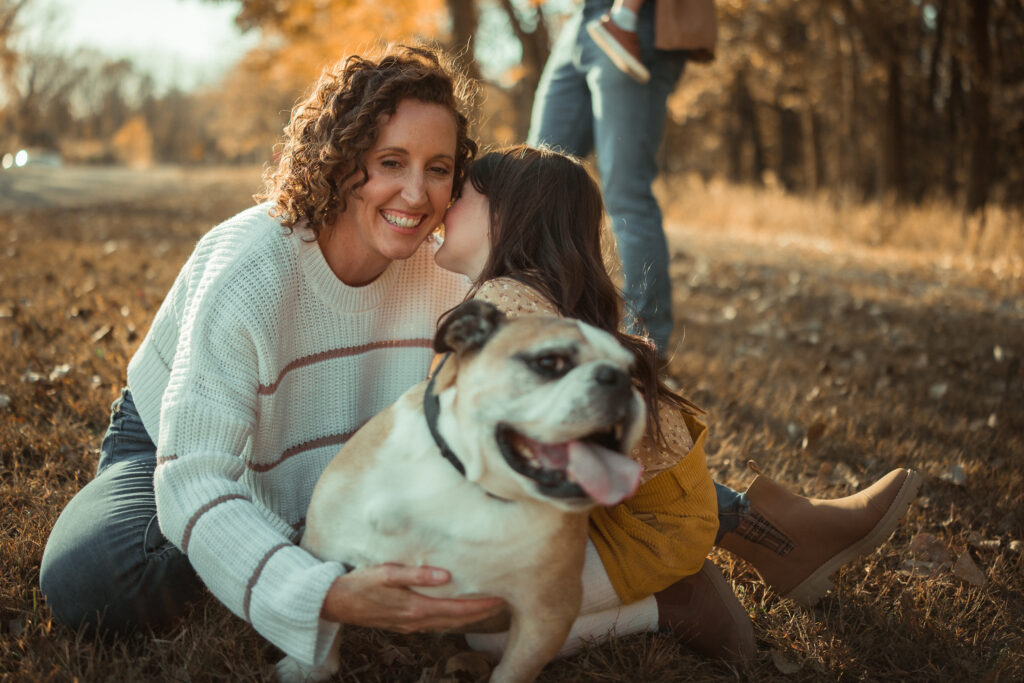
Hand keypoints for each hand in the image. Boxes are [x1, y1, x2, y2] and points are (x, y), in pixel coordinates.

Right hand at [320, 563, 505, 633]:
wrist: (335, 603)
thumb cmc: (359, 583)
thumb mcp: (385, 573)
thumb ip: (415, 574)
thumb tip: (445, 575)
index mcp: (415, 608)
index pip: (457, 608)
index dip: (480, 604)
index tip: (501, 597)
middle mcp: (416, 621)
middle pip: (457, 620)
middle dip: (482, 613)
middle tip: (506, 603)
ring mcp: (410, 625)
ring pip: (448, 624)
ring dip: (469, 618)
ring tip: (489, 608)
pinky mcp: (404, 624)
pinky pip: (436, 624)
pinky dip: (453, 619)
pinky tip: (459, 612)